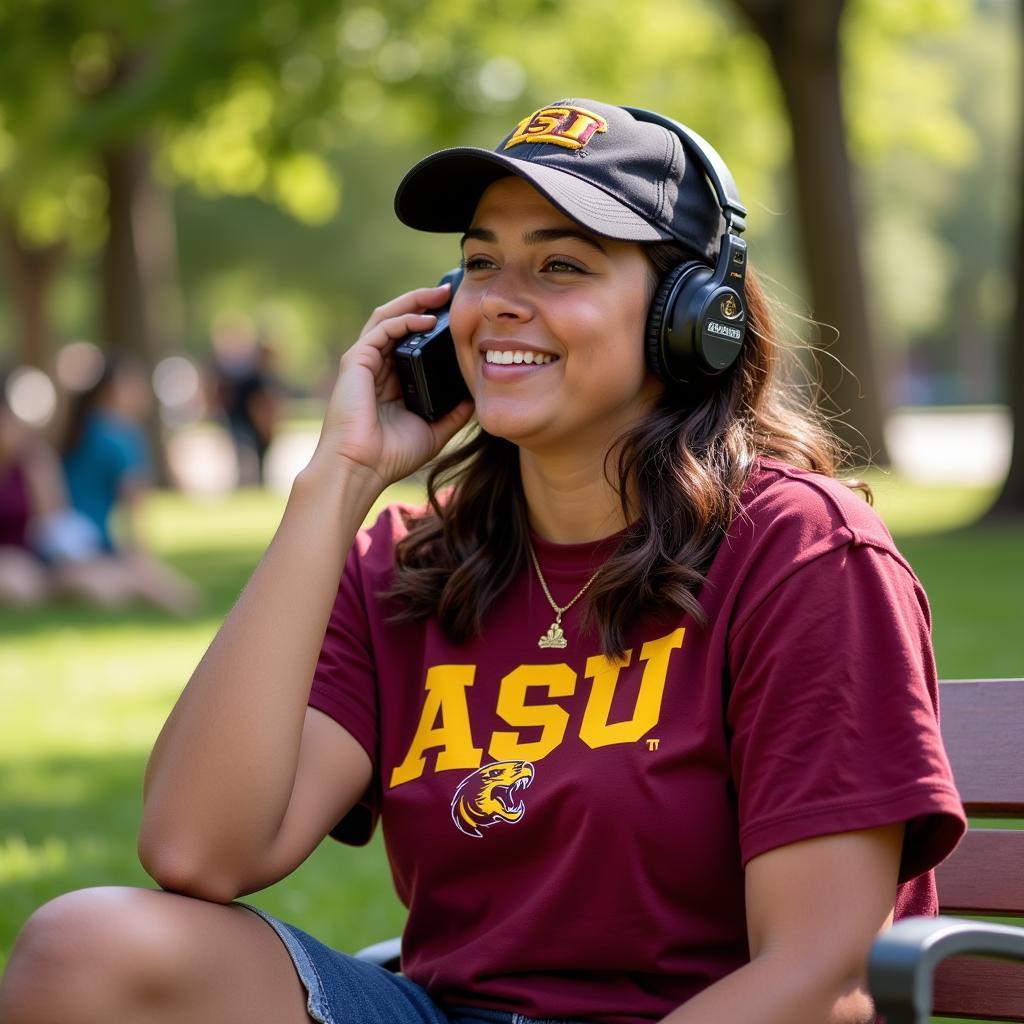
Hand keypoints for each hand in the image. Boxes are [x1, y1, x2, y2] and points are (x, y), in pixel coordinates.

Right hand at [310, 283, 473, 489]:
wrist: (361, 468)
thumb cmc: (390, 456)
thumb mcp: (433, 431)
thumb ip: (452, 414)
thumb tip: (475, 399)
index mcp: (392, 381)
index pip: (410, 341)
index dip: (431, 326)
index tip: (458, 318)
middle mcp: (376, 367)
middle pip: (398, 322)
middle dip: (423, 303)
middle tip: (450, 293)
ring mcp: (364, 362)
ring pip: (388, 317)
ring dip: (414, 302)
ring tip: (440, 294)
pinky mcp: (356, 361)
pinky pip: (381, 329)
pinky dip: (404, 319)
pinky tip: (427, 319)